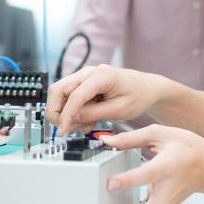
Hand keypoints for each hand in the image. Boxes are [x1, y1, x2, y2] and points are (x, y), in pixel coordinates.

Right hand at [46, 65, 163, 132]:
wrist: (147, 89)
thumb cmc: (138, 95)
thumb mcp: (118, 110)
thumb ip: (93, 114)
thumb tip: (71, 119)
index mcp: (101, 75)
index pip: (74, 96)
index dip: (65, 115)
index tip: (63, 131)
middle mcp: (89, 72)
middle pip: (58, 90)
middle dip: (56, 111)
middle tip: (64, 128)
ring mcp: (85, 77)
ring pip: (61, 94)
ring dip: (66, 113)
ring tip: (85, 125)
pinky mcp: (84, 85)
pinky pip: (69, 98)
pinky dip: (73, 112)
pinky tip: (87, 120)